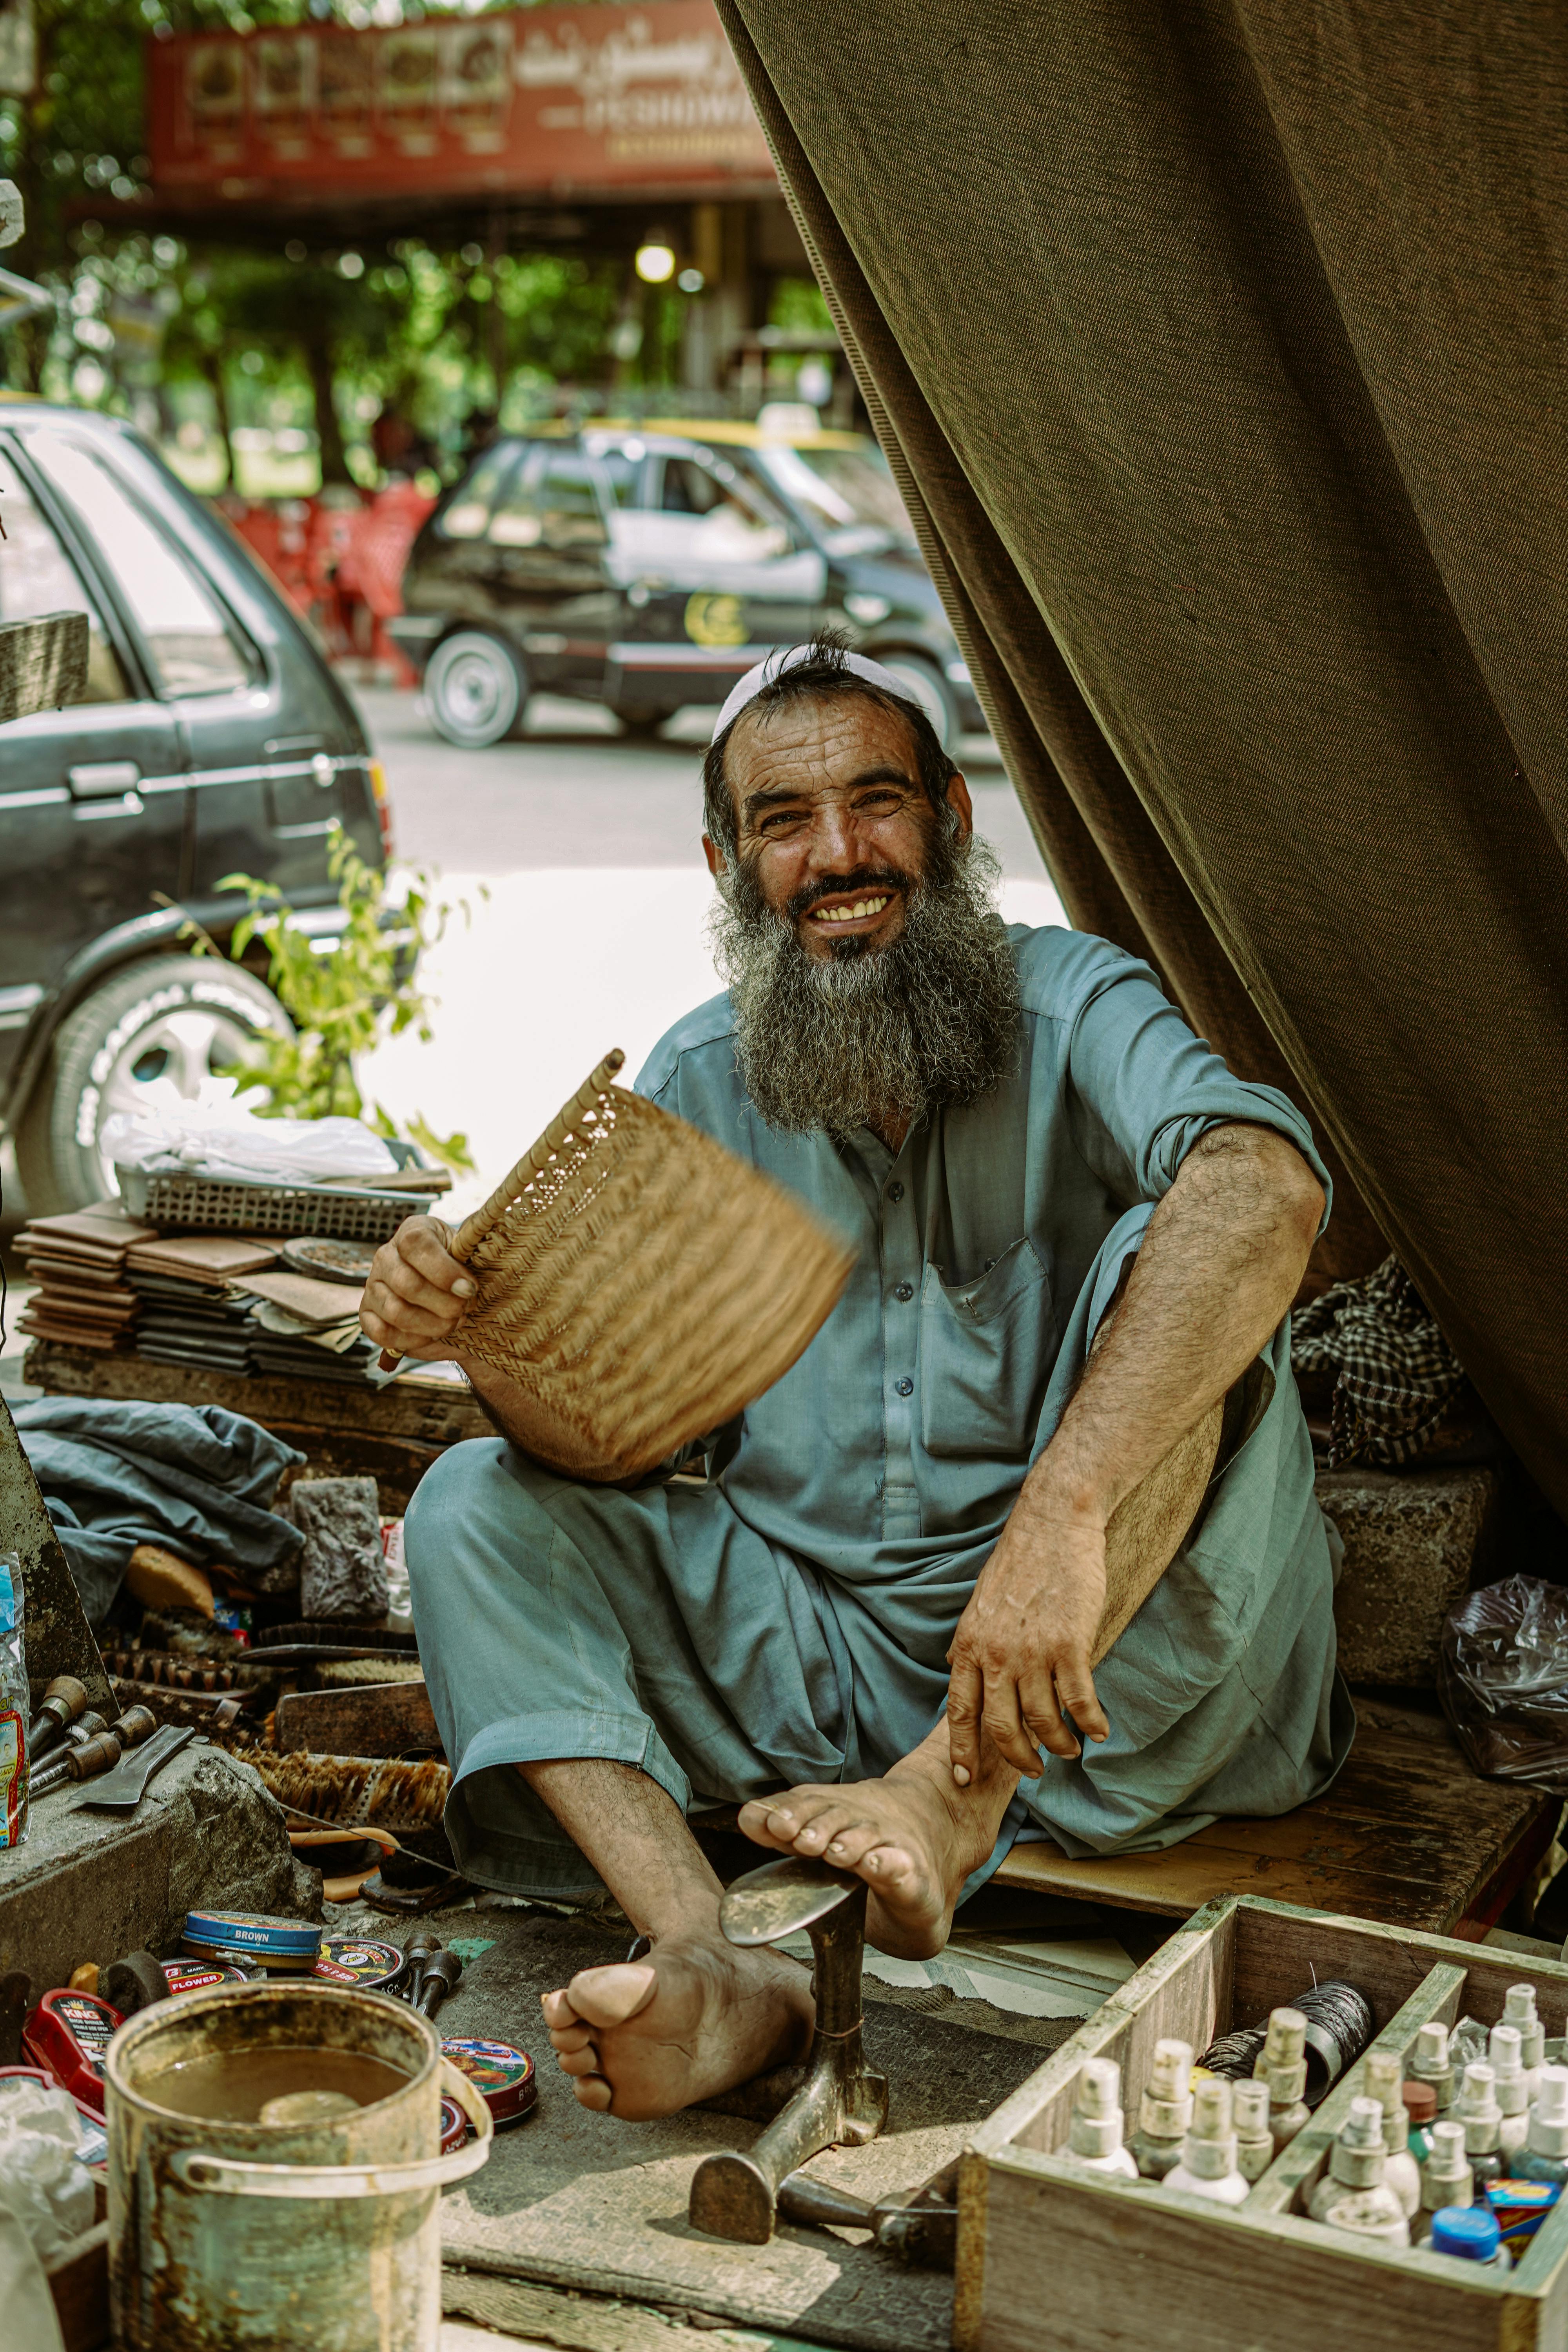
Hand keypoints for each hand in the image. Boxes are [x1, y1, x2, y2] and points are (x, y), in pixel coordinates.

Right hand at [359, 1216, 475, 1361]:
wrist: (447, 1288)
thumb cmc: (459, 1267)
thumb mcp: (467, 1253)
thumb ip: (469, 1259)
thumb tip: (467, 1286)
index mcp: (411, 1232)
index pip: (416, 1245)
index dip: (444, 1271)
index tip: (469, 1289)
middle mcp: (385, 1257)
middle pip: (407, 1284)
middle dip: (444, 1304)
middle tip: (465, 1310)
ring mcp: (372, 1286)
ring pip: (396, 1312)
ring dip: (432, 1325)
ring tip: (453, 1322)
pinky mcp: (366, 1314)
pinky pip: (382, 1333)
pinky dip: (412, 1340)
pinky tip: (431, 1335)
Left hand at [946, 1494, 1111, 1779]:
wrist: (1053, 1525)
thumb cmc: (1020, 1564)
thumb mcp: (979, 1605)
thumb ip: (969, 1643)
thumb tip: (953, 1668)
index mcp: (969, 1645)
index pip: (959, 1711)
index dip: (962, 1749)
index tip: (964, 1778)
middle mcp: (996, 1654)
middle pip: (1002, 1727)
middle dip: (1018, 1758)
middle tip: (1033, 1770)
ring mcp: (1032, 1651)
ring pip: (1043, 1720)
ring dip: (1059, 1743)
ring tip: (1070, 1749)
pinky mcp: (1069, 1644)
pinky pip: (1079, 1700)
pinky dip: (1090, 1722)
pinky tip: (1099, 1730)